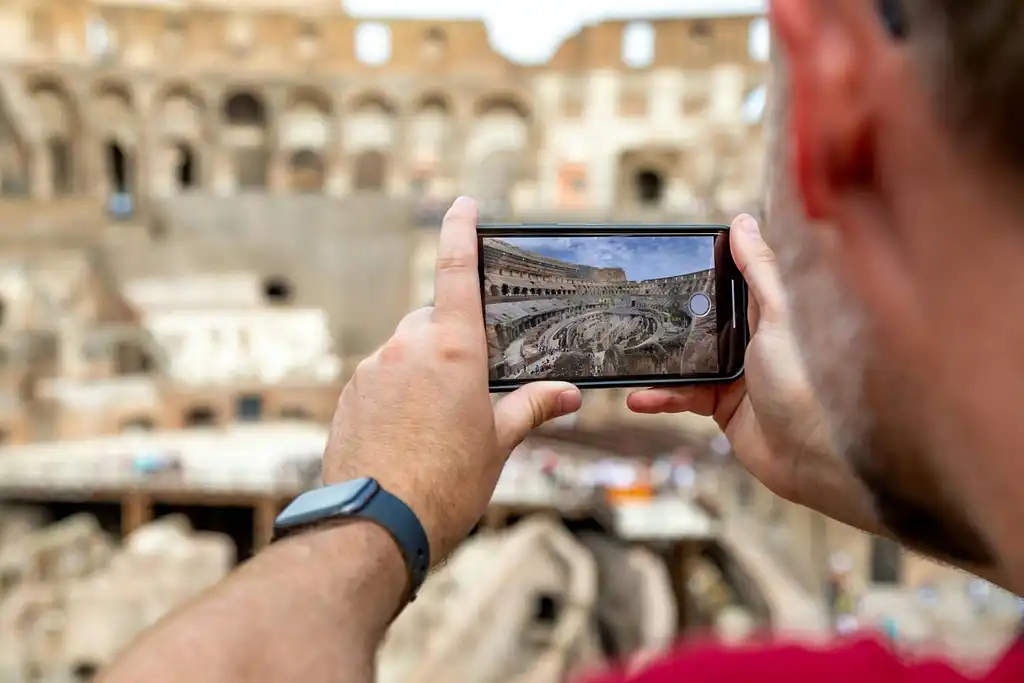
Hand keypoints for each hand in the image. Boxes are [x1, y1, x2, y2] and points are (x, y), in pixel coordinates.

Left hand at [322, 197, 582, 561]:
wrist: (375, 526)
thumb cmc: (445, 484)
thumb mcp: (498, 443)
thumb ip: (531, 407)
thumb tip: (568, 394)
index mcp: (452, 348)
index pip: (455, 269)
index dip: (460, 230)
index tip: (462, 203)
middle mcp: (407, 347)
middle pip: (433, 320)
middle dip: (452, 339)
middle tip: (471, 385)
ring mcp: (371, 369)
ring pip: (405, 352)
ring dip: (423, 371)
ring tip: (437, 426)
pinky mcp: (349, 395)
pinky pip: (380, 379)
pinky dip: (397, 393)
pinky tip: (408, 435)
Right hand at [627, 214, 831, 504]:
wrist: (811, 458)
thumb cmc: (807, 384)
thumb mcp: (780, 317)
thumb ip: (760, 270)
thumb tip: (742, 221)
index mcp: (769, 312)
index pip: (732, 278)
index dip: (705, 264)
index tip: (670, 254)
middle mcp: (751, 339)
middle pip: (701, 317)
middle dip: (668, 313)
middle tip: (632, 304)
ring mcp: (734, 373)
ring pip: (684, 358)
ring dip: (656, 361)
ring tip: (625, 356)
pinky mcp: (720, 405)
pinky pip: (682, 395)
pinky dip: (660, 396)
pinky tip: (639, 396)